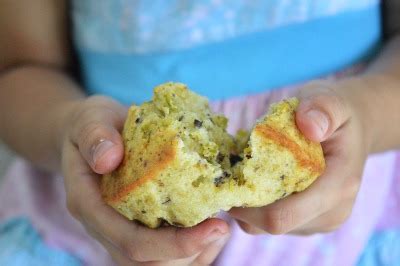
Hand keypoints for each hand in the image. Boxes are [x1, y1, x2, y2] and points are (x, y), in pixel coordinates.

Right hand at [61, 96, 229, 264]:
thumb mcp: (90, 120)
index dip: (173, 244)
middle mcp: (104, 227)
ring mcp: (120, 230)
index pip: (131, 242)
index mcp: (90, 205)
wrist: (94, 134)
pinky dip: (194, 250)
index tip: (213, 227)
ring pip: (157, 264)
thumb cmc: (93, 126)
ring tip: (219, 226)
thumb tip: (109, 159)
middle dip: (188, 252)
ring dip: (193, 253)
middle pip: (146, 262)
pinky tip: (210, 228)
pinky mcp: (137, 226)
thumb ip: (95, 136)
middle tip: (222, 226)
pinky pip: (165, 256)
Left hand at [229, 78, 370, 234]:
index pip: (282, 216)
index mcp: (338, 188)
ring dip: (246, 203)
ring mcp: (318, 221)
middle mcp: (330, 214)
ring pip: (264, 226)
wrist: (350, 130)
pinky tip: (254, 178)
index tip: (225, 178)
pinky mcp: (306, 221)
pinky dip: (255, 204)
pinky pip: (269, 222)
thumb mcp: (331, 99)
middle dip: (242, 202)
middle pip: (269, 225)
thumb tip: (309, 126)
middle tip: (226, 172)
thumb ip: (322, 108)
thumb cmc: (336, 114)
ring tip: (241, 171)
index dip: (246, 206)